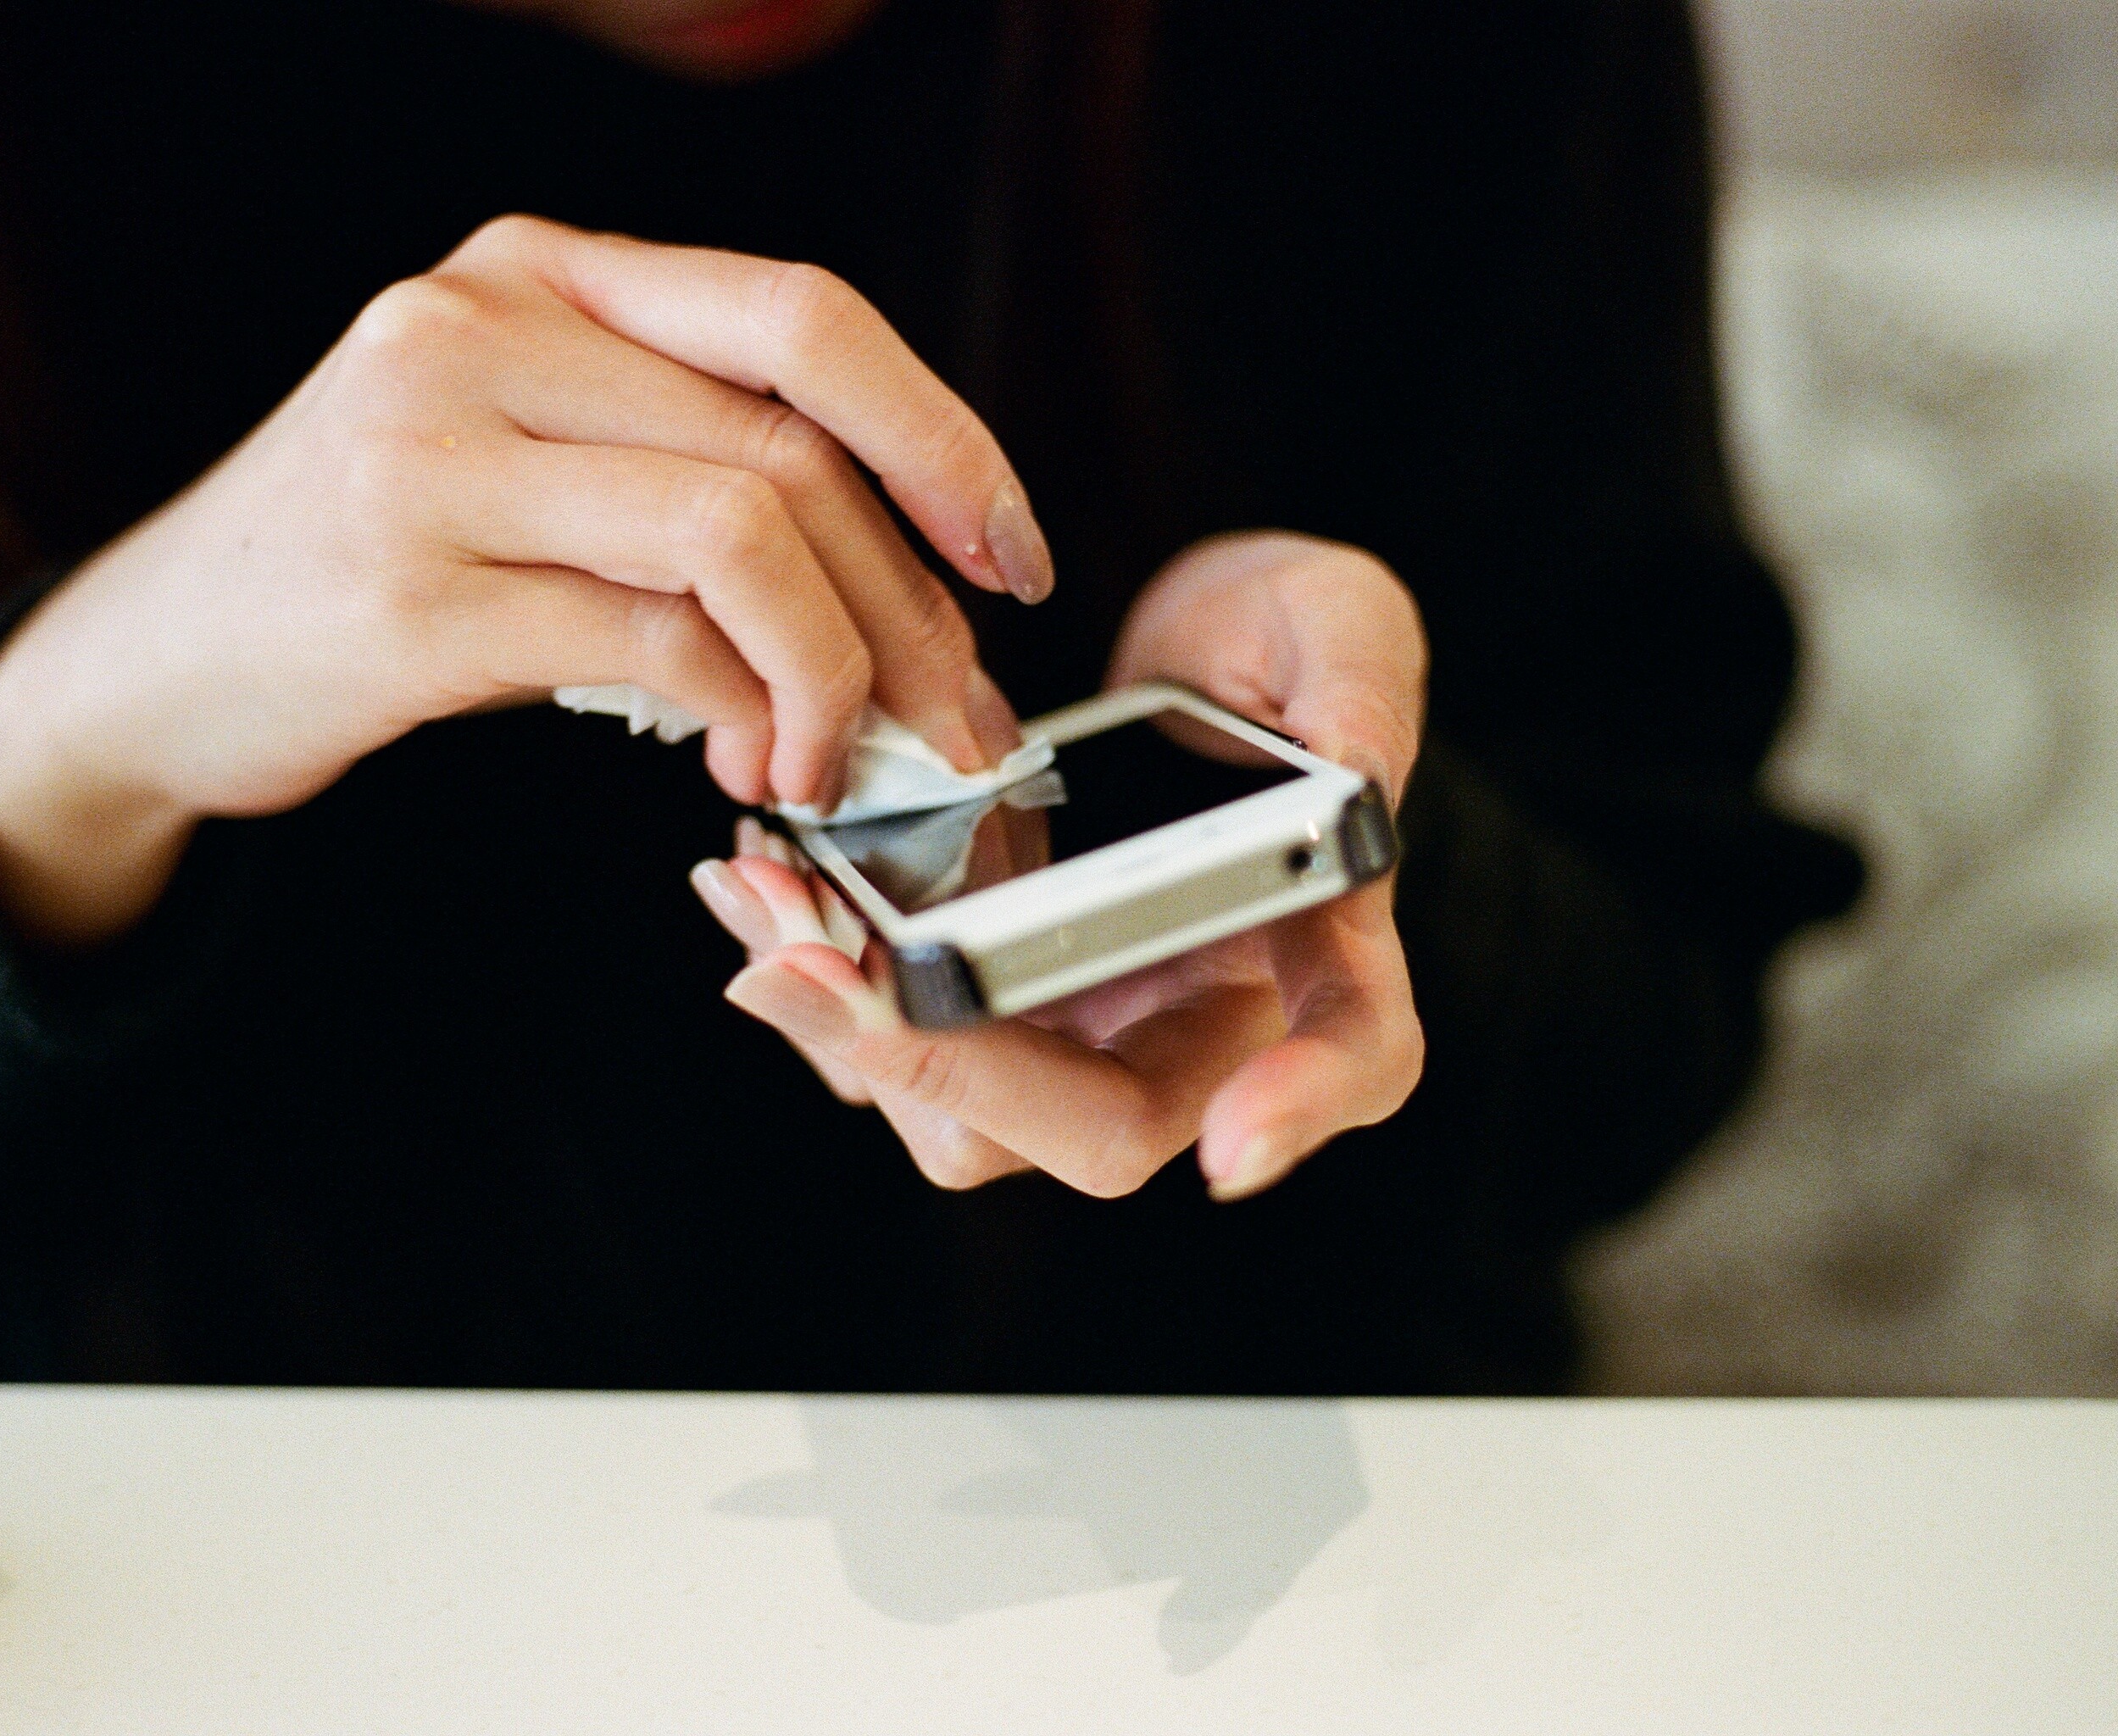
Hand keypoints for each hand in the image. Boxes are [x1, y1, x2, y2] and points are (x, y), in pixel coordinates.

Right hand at [0, 215, 1050, 945]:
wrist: (149, 662)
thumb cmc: (373, 567)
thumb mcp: (525, 461)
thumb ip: (686, 467)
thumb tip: (912, 587)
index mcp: (534, 274)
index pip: (801, 317)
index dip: (941, 436)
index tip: (1012, 554)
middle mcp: (477, 329)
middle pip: (789, 442)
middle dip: (914, 600)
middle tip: (957, 716)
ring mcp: (428, 453)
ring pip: (739, 531)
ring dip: (839, 669)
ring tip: (841, 759)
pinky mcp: (402, 593)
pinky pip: (649, 643)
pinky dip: (739, 715)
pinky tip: (748, 764)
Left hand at [693, 531, 1426, 1201]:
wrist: (1186, 652)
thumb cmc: (1285, 642)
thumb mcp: (1337, 626)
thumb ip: (1359, 689)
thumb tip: (1356, 771)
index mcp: (1327, 949)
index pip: (1352, 1058)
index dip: (1298, 1107)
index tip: (1233, 1146)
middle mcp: (1205, 1025)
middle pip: (1100, 1128)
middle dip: (954, 1068)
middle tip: (817, 968)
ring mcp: (1091, 1032)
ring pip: (972, 1119)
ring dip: (853, 1034)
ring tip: (762, 907)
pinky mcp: (995, 1010)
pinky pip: (902, 1049)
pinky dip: (822, 985)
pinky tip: (758, 885)